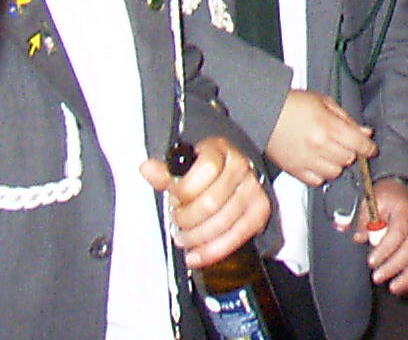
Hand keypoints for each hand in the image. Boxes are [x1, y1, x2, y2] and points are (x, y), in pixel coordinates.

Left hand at [140, 136, 270, 268]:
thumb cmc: (206, 172)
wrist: (233, 175)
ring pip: (223, 222)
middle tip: (177, 221)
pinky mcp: (260, 210)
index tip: (174, 199)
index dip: (185, 190)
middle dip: (187, 219)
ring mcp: (253, 189)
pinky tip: (197, 255)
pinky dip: (214, 250)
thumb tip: (147, 168)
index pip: (206, 169)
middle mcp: (240, 167)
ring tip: (184, 239)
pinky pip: (239, 235)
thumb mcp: (184, 168)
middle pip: (211, 202)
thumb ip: (165, 173)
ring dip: (197, 237)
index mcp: (220, 151)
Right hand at [266, 90, 376, 185]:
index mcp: (328, 127)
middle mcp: (318, 146)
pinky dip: (322, 173)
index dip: (369, 147)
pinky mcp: (295, 171)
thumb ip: (347, 118)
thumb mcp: (324, 102)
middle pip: (348, 159)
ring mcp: (307, 160)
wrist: (265, 113)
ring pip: (335, 172)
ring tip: (331, 152)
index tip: (370, 148)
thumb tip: (365, 132)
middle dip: (351, 151)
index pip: (358, 144)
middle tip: (345, 143)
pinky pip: (317, 181)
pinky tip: (319, 162)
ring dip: (338, 163)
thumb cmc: (294, 104)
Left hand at [353, 177, 407, 294]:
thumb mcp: (371, 201)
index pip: (398, 232)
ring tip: (392, 288)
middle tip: (376, 276)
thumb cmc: (385, 198)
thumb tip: (360, 237)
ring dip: (407, 276)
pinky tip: (399, 287)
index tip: (372, 261)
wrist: (400, 192)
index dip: (385, 249)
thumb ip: (364, 219)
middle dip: (393, 266)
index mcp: (404, 211)